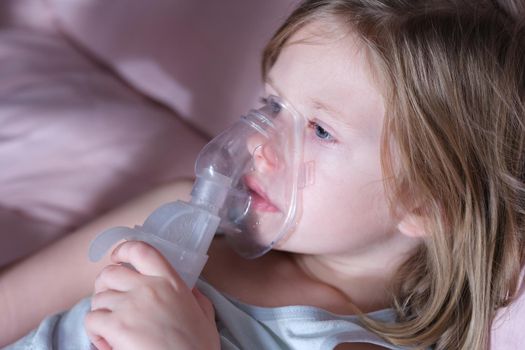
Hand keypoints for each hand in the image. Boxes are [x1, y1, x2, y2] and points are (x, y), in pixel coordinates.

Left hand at [84, 241, 219, 349]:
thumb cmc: (197, 347)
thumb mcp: (205, 314)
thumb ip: (194, 296)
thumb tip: (189, 289)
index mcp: (171, 282)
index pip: (141, 251)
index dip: (123, 249)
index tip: (117, 257)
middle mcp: (149, 288)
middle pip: (110, 273)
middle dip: (105, 286)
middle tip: (110, 302)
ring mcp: (131, 306)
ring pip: (98, 298)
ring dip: (101, 313)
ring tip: (111, 330)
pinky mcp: (116, 326)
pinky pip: (91, 319)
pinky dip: (95, 332)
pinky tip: (108, 343)